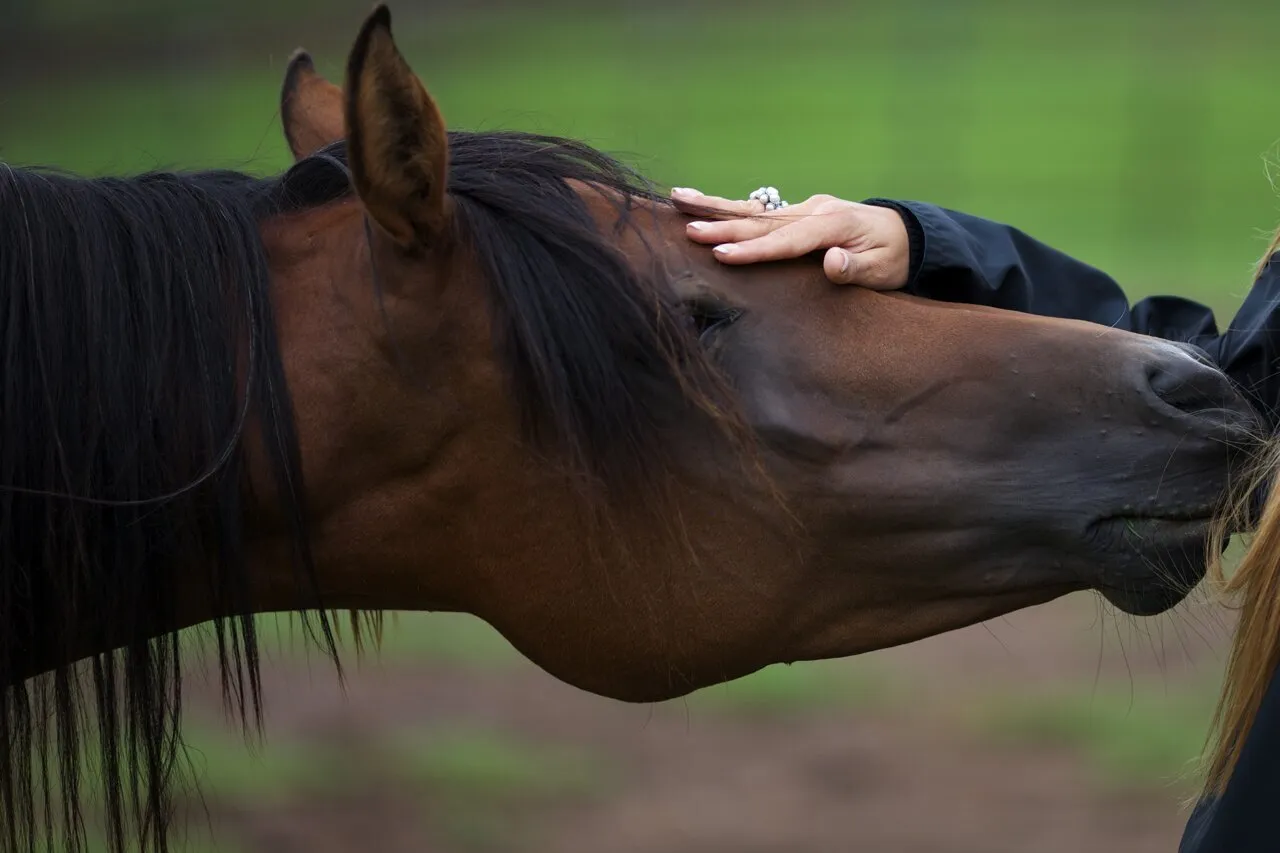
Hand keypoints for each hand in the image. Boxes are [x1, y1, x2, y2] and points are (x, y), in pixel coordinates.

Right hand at [669, 188, 910, 289]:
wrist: (909, 235)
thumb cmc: (895, 260)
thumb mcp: (883, 271)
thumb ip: (855, 269)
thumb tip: (831, 262)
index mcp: (833, 224)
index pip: (785, 240)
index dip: (753, 249)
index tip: (721, 254)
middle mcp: (814, 210)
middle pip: (761, 219)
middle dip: (722, 224)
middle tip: (687, 229)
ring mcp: (805, 208)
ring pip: (754, 209)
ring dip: (716, 207)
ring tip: (678, 198)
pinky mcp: (800, 212)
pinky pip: (760, 212)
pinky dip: (732, 208)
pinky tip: (703, 206)